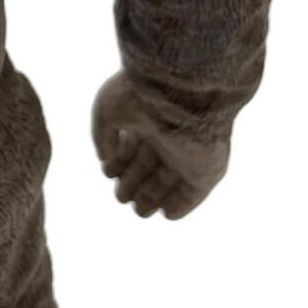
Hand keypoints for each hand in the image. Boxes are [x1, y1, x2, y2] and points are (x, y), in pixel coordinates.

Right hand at [91, 73, 227, 219]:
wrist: (181, 92)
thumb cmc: (141, 96)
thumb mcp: (107, 112)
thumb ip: (103, 136)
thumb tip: (106, 158)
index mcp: (149, 118)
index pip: (134, 146)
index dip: (120, 162)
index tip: (108, 173)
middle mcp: (170, 135)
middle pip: (151, 166)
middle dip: (135, 183)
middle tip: (121, 198)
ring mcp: (189, 153)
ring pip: (171, 181)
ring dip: (154, 197)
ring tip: (139, 211)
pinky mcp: (205, 169)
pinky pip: (194, 192)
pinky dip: (181, 205)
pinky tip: (167, 214)